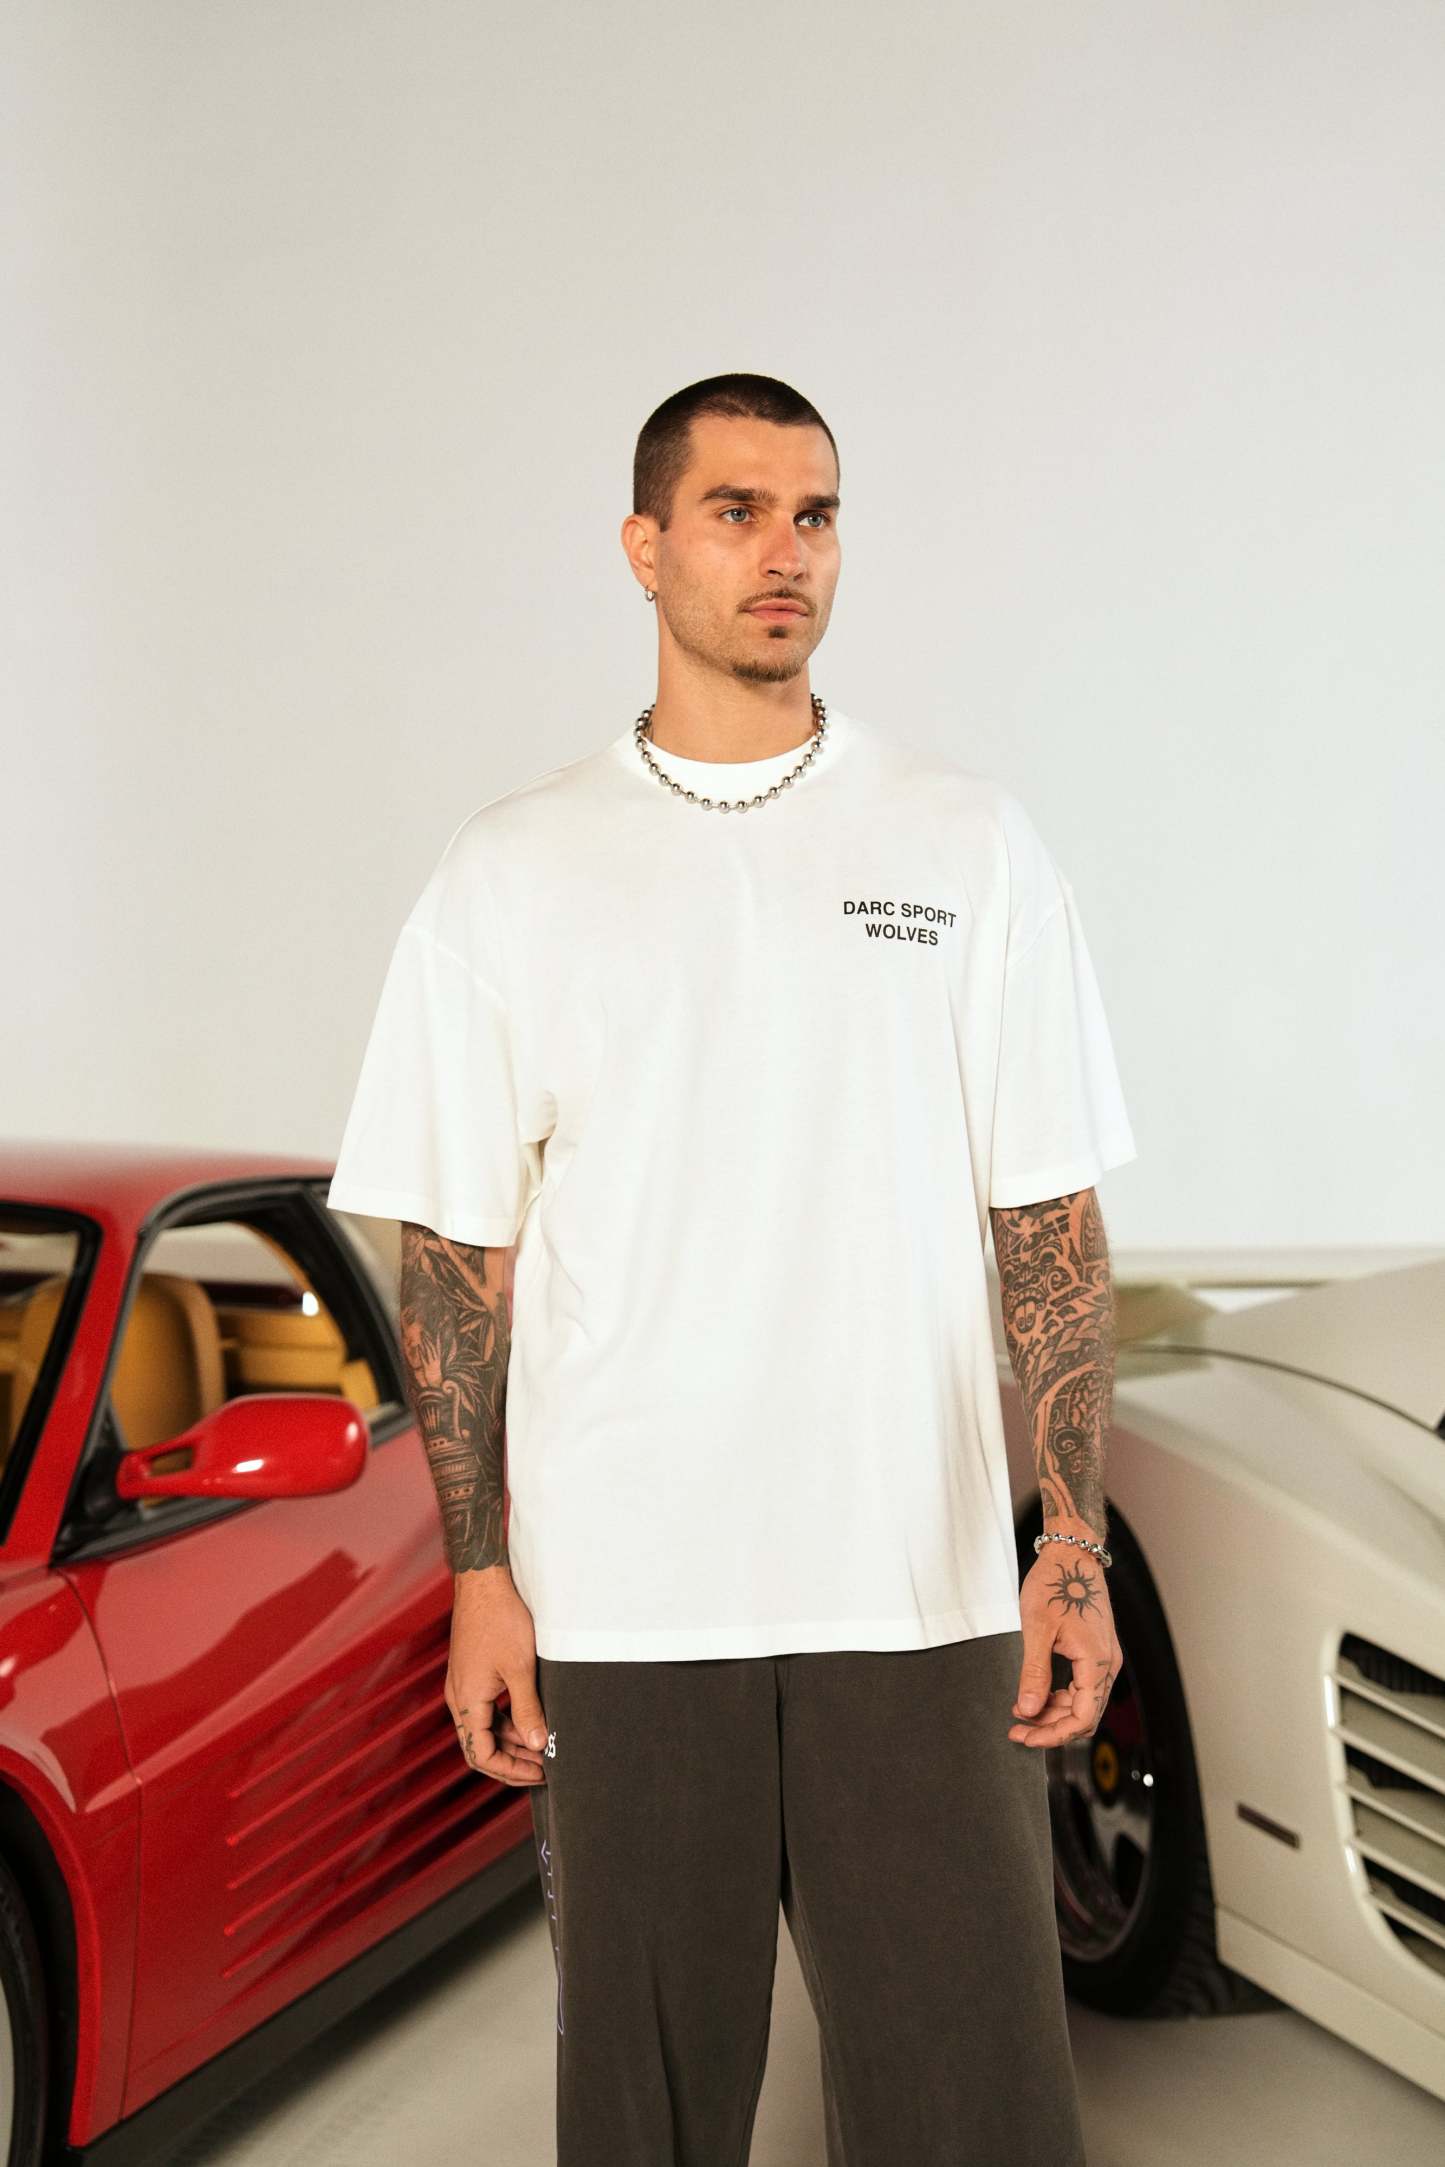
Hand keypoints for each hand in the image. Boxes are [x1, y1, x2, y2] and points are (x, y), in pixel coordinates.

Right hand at [445, 1563, 550, 1784]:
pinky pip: (487, 1708)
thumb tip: (536, 1746)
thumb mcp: (520, 1668)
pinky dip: (507, 1719)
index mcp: (466, 1701)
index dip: (510, 1770)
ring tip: (543, 1745)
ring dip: (512, 1740)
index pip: (482, 1754)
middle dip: (512, 1760)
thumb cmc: (500, 1619)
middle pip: (481, 1745)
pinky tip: (531, 1719)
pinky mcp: (472, 1673)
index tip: (539, 1773)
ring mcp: (464, 1685)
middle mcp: (459, 1697)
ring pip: (485, 1727)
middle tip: (544, 1766)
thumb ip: (528, 1709)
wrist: (484, 1581)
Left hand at [1008, 1540, 1121, 1748]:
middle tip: (1017, 1730)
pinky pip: (1083, 1686)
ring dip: (1054, 1713)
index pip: (1083, 1718)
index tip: (1026, 1737)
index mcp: (1097, 1661)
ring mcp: (1104, 1657)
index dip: (1054, 1734)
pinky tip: (1037, 1694)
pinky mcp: (1096, 1651)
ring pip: (1083, 1703)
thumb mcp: (1037, 1628)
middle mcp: (1107, 1664)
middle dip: (1051, 1728)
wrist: (1073, 1553)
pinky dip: (1060, 1696)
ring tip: (1022, 1712)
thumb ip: (1035, 1672)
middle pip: (1084, 1715)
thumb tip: (1029, 1710)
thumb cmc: (1056, 1583)